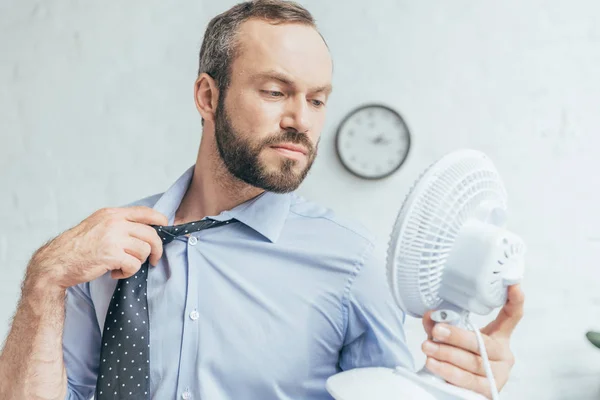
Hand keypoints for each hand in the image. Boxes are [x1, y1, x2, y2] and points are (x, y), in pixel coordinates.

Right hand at [27, 206, 167, 289]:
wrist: (56, 262)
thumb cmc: (77, 247)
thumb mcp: (98, 225)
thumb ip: (118, 224)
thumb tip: (145, 230)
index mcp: (112, 214)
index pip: (145, 212)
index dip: (160, 220)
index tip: (166, 227)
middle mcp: (115, 223)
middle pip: (151, 234)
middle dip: (157, 250)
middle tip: (155, 260)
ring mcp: (113, 238)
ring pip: (144, 251)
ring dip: (137, 263)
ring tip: (122, 266)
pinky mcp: (112, 255)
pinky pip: (134, 265)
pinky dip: (128, 272)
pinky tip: (115, 273)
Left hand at [421, 284, 524, 398]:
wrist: (466, 389)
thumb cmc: (461, 359)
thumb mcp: (454, 339)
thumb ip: (442, 326)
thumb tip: (429, 316)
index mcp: (500, 338)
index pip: (512, 317)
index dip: (515, 301)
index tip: (514, 285)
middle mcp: (503, 356)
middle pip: (484, 344)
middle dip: (457, 336)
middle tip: (437, 330)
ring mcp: (498, 375)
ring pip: (475, 364)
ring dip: (448, 355)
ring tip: (427, 347)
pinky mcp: (488, 392)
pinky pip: (468, 382)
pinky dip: (449, 373)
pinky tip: (434, 365)